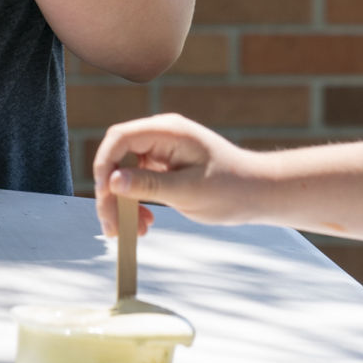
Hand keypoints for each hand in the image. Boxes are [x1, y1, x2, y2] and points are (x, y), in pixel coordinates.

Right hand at [92, 113, 261, 237]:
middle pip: (118, 157)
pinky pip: (139, 181)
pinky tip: (144, 223)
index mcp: (169, 131)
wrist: (258, 193)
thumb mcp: (188, 191)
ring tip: (131, 231)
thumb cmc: (231, 189)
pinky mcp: (166, 166)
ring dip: (122, 202)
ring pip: (125, 172)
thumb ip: (149, 185)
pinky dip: (136, 203)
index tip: (104, 197)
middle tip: (112, 226)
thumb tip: (112, 182)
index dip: (104, 166)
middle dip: (110, 192)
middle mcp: (162, 135)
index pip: (120, 138)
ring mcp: (163, 150)